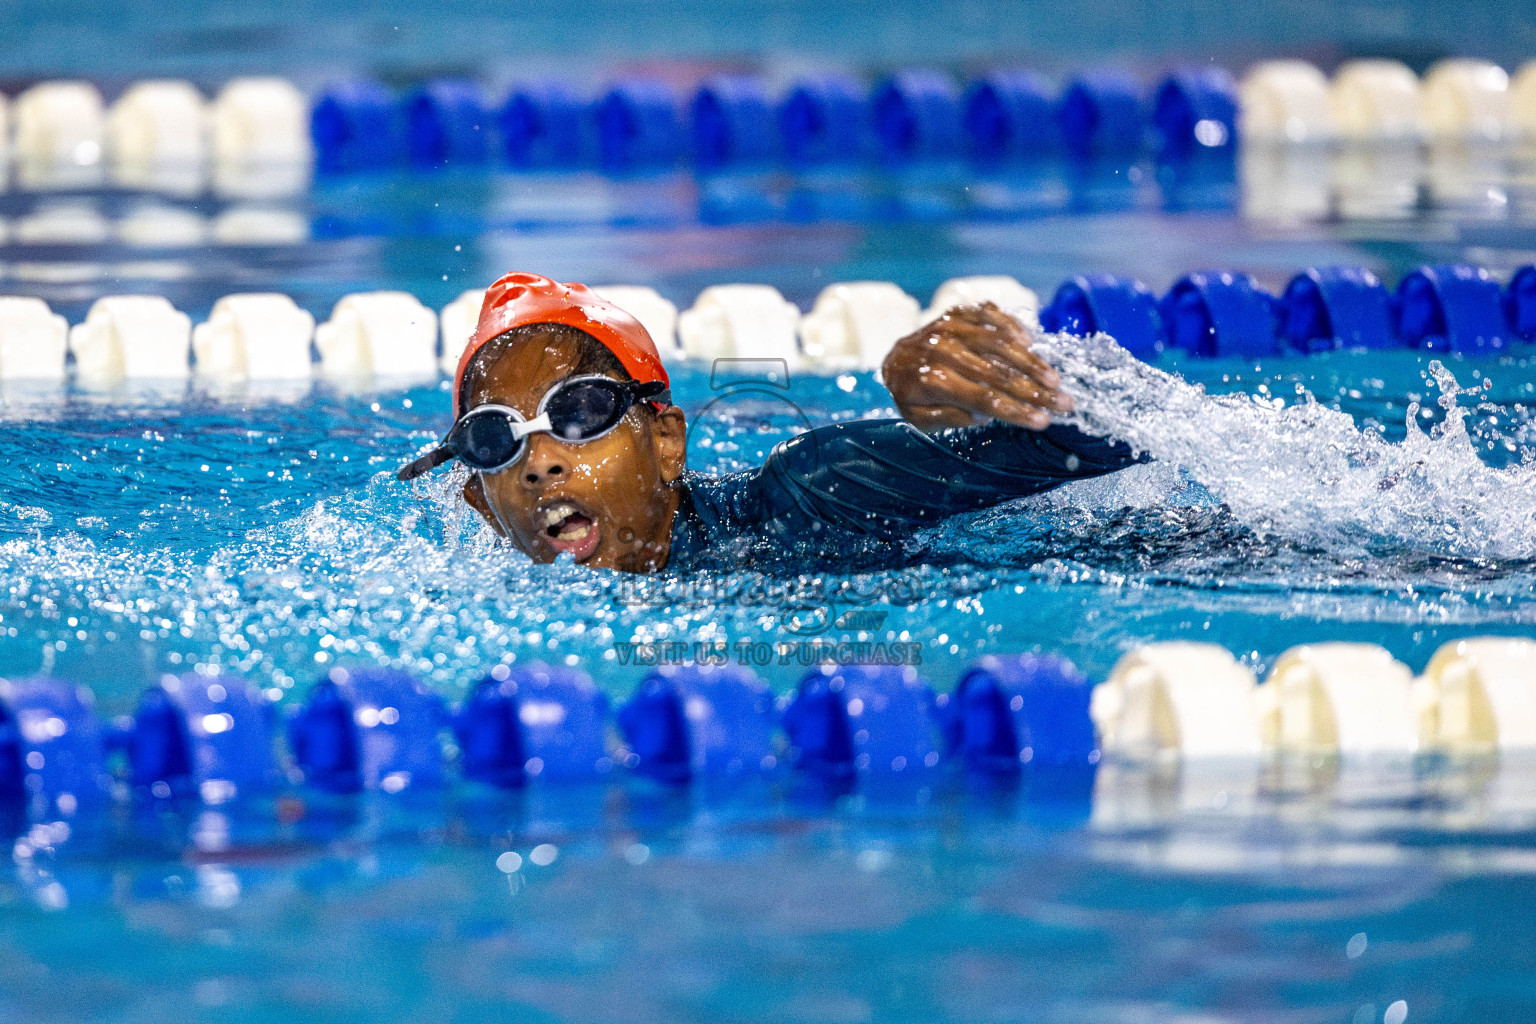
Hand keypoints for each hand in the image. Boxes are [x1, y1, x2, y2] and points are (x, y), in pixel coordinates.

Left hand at [881, 302, 1072, 431]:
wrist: (893, 359)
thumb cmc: (911, 394)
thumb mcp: (918, 418)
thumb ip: (949, 418)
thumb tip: (983, 417)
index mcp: (932, 381)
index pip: (984, 399)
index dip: (1016, 411)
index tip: (1043, 422)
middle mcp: (942, 351)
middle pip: (998, 373)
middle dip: (1035, 391)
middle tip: (1065, 403)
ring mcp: (950, 327)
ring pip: (999, 343)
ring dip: (1031, 361)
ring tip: (1055, 379)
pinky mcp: (956, 312)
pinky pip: (989, 313)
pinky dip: (1011, 325)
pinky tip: (1031, 342)